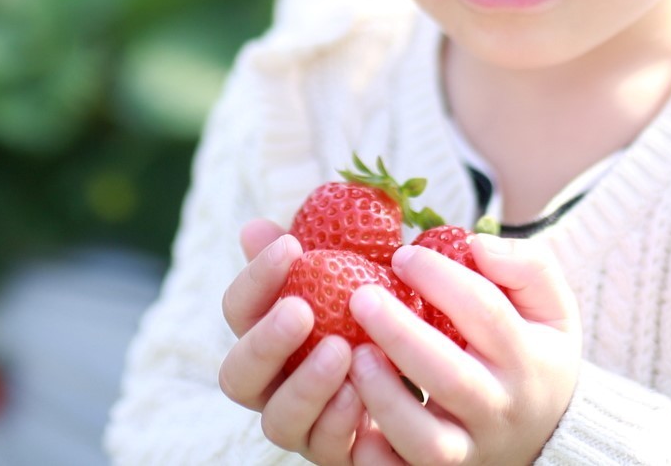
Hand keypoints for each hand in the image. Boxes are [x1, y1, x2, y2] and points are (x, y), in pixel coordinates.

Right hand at [217, 218, 367, 464]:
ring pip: (278, 421)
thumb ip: (313, 251)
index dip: (255, 280)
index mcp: (267, 336)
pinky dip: (339, 420)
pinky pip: (326, 447)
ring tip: (342, 351)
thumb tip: (254, 227)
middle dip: (265, 342)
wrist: (432, 364)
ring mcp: (303, 425)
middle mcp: (274, 386)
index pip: (238, 311)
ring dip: (306, 385)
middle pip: (238, 376)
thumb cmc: (381, 308)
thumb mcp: (355, 271)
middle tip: (301, 309)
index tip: (291, 246)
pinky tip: (363, 393)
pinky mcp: (337, 453)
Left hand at [344, 234, 580, 464]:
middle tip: (359, 296)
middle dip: (402, 336)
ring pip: (426, 440)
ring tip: (354, 354)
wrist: (549, 433)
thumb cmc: (536, 354)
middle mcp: (499, 409)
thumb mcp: (551, 307)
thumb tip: (477, 244)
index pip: (485, 313)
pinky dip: (374, 455)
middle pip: (451, 378)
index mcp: (526, 359)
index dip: (441, 279)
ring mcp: (470, 450)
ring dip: (384, 398)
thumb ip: (527, 267)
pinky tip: (350, 412)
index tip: (402, 254)